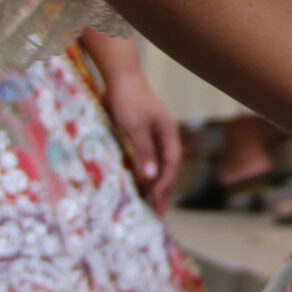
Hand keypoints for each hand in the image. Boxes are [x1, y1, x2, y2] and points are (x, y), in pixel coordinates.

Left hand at [98, 67, 184, 212]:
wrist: (120, 76)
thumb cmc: (128, 99)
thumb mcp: (134, 127)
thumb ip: (144, 151)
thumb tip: (151, 176)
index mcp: (168, 133)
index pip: (171, 164)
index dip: (164, 184)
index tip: (155, 201)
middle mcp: (165, 135)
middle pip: (169, 168)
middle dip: (165, 191)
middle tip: (159, 215)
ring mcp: (155, 134)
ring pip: (159, 164)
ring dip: (156, 185)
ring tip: (151, 205)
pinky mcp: (143, 133)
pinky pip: (149, 159)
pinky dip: (147, 174)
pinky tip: (140, 183)